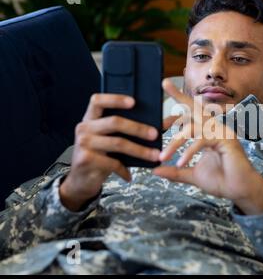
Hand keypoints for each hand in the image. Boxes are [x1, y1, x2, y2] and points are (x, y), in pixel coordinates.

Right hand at [60, 94, 160, 210]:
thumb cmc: (100, 156)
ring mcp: (84, 144)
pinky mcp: (86, 160)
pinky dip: (124, 169)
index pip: (98, 101)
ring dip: (139, 150)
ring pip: (118, 143)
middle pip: (114, 122)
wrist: (80, 180)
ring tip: (154, 156)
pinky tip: (129, 175)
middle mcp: (84, 128)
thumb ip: (132, 129)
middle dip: (138, 128)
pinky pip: (112, 162)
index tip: (134, 102)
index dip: (115, 99)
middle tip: (154, 134)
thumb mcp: (112, 139)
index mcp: (90, 119)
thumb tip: (165, 122)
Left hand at [153, 79, 262, 214]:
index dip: (175, 115)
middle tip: (164, 83)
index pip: (190, 118)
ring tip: (162, 156)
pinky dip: (189, 151)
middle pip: (195, 109)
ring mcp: (222, 131)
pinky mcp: (226, 138)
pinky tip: (180, 162)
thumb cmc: (221, 181)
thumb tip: (155, 170)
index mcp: (208, 133)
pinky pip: (203, 139)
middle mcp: (215, 128)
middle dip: (179, 96)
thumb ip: (175, 171)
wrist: (239, 191)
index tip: (159, 120)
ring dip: (175, 142)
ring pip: (193, 128)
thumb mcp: (192, 175)